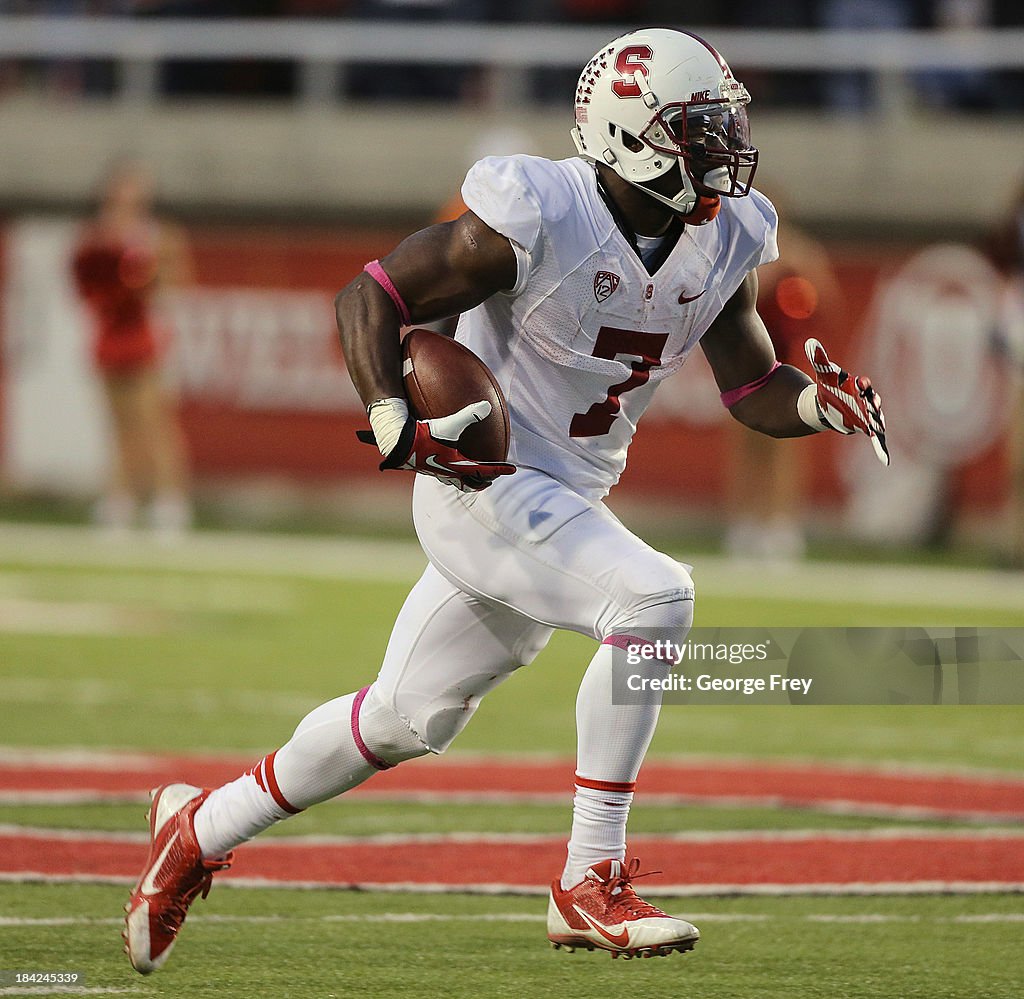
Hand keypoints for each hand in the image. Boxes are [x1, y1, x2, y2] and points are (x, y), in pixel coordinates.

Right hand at [359, 400, 515, 491]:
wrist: (397, 444)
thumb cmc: (423, 436)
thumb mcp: (448, 425)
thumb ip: (469, 415)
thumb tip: (487, 405)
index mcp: (457, 465)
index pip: (484, 470)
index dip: (499, 469)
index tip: (511, 470)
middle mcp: (447, 472)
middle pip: (470, 483)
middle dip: (482, 481)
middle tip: (491, 477)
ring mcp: (436, 472)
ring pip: (456, 481)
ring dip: (466, 479)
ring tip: (471, 475)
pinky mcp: (425, 467)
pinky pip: (443, 472)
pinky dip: (451, 470)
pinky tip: (445, 459)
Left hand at [805, 338, 888, 465]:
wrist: (826, 403)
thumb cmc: (828, 388)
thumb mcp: (824, 374)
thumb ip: (819, 359)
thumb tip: (810, 342)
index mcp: (857, 387)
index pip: (861, 386)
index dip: (861, 385)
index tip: (858, 383)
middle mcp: (865, 400)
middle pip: (871, 402)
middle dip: (872, 403)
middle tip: (873, 404)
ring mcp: (866, 414)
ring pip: (874, 418)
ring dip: (876, 422)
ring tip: (878, 427)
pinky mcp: (864, 427)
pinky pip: (875, 437)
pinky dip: (880, 447)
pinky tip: (885, 460)